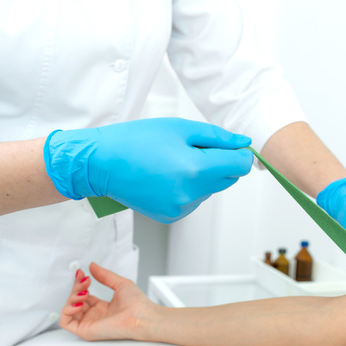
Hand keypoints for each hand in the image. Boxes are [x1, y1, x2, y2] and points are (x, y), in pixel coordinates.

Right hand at [44, 118, 253, 222]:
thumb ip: (218, 137)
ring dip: (202, 175)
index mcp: (195, 170)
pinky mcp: (171, 216)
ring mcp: (180, 208)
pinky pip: (193, 200)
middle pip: (228, 179)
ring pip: (210, 190)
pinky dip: (187, 188)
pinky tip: (166, 176)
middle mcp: (190, 194)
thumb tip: (243, 144)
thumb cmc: (136, 141)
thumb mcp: (181, 128)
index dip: (239, 153)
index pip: (240, 165)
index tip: (229, 146)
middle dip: (219, 163)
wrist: (101, 163)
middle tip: (190, 148)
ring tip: (171, 161)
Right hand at [60, 263, 155, 341]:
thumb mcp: (119, 284)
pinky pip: (66, 323)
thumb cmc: (137, 304)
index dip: (79, 283)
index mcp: (102, 307)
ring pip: (68, 310)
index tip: (81, 273)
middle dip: (76, 288)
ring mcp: (89, 323)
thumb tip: (92, 266)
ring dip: (71, 297)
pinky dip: (67, 311)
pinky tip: (79, 303)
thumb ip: (104, 275)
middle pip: (74, 300)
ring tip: (84, 292)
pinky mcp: (86, 330)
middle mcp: (94, 315)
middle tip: (85, 281)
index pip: (82, 295)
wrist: (142, 316)